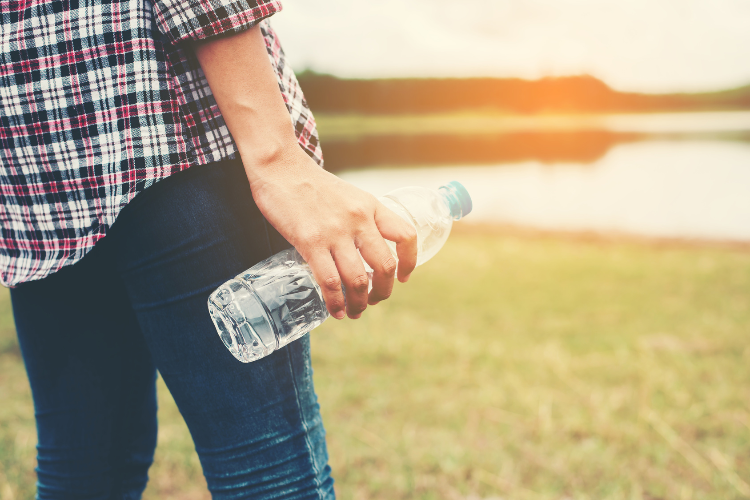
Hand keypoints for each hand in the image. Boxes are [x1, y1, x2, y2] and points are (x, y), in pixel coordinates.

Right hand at [246, 145, 417, 319]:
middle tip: (374, 301)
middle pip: (385, 266)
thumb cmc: (310, 183)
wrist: (279, 166)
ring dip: (359, 303)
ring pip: (357, 280)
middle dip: (383, 292)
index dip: (409, 262)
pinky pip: (329, 281)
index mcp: (371, 206)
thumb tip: (362, 249)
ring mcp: (335, 231)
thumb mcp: (347, 195)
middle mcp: (359, 219)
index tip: (403, 277)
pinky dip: (335, 303)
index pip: (406, 236)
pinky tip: (334, 310)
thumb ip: (358, 218)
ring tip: (354, 312)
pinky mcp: (310, 241)